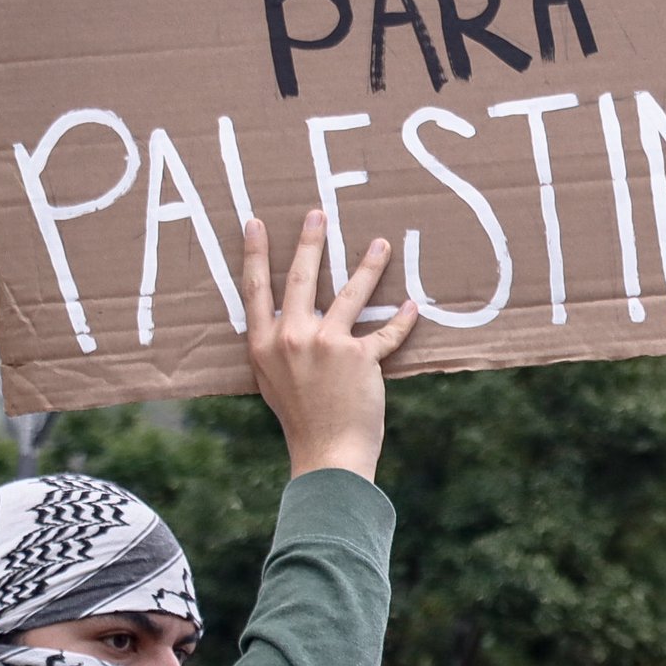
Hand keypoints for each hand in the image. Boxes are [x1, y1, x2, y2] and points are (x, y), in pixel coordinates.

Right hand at [240, 211, 418, 481]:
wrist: (327, 452)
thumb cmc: (300, 418)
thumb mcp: (272, 379)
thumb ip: (276, 346)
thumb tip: (284, 317)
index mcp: (263, 344)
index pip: (255, 290)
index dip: (254, 254)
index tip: (254, 223)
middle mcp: (292, 338)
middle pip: (300, 278)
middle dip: (309, 241)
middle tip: (317, 213)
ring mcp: (326, 345)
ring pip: (350, 293)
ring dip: (369, 265)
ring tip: (380, 242)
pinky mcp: (360, 357)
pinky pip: (386, 331)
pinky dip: (402, 319)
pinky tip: (412, 305)